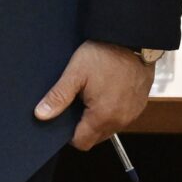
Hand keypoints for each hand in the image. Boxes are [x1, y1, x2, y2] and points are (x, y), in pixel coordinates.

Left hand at [34, 41, 153, 149]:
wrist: (132, 38)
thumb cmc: (104, 53)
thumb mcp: (75, 73)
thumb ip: (58, 97)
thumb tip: (41, 115)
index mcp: (103, 116)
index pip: (82, 142)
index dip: (70, 134)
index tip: (66, 116)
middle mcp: (121, 120)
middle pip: (96, 137)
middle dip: (84, 126)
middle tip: (78, 102)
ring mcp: (132, 113)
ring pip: (109, 128)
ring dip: (99, 119)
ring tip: (93, 95)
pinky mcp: (140, 105)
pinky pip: (122, 117)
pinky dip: (113, 110)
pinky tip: (107, 92)